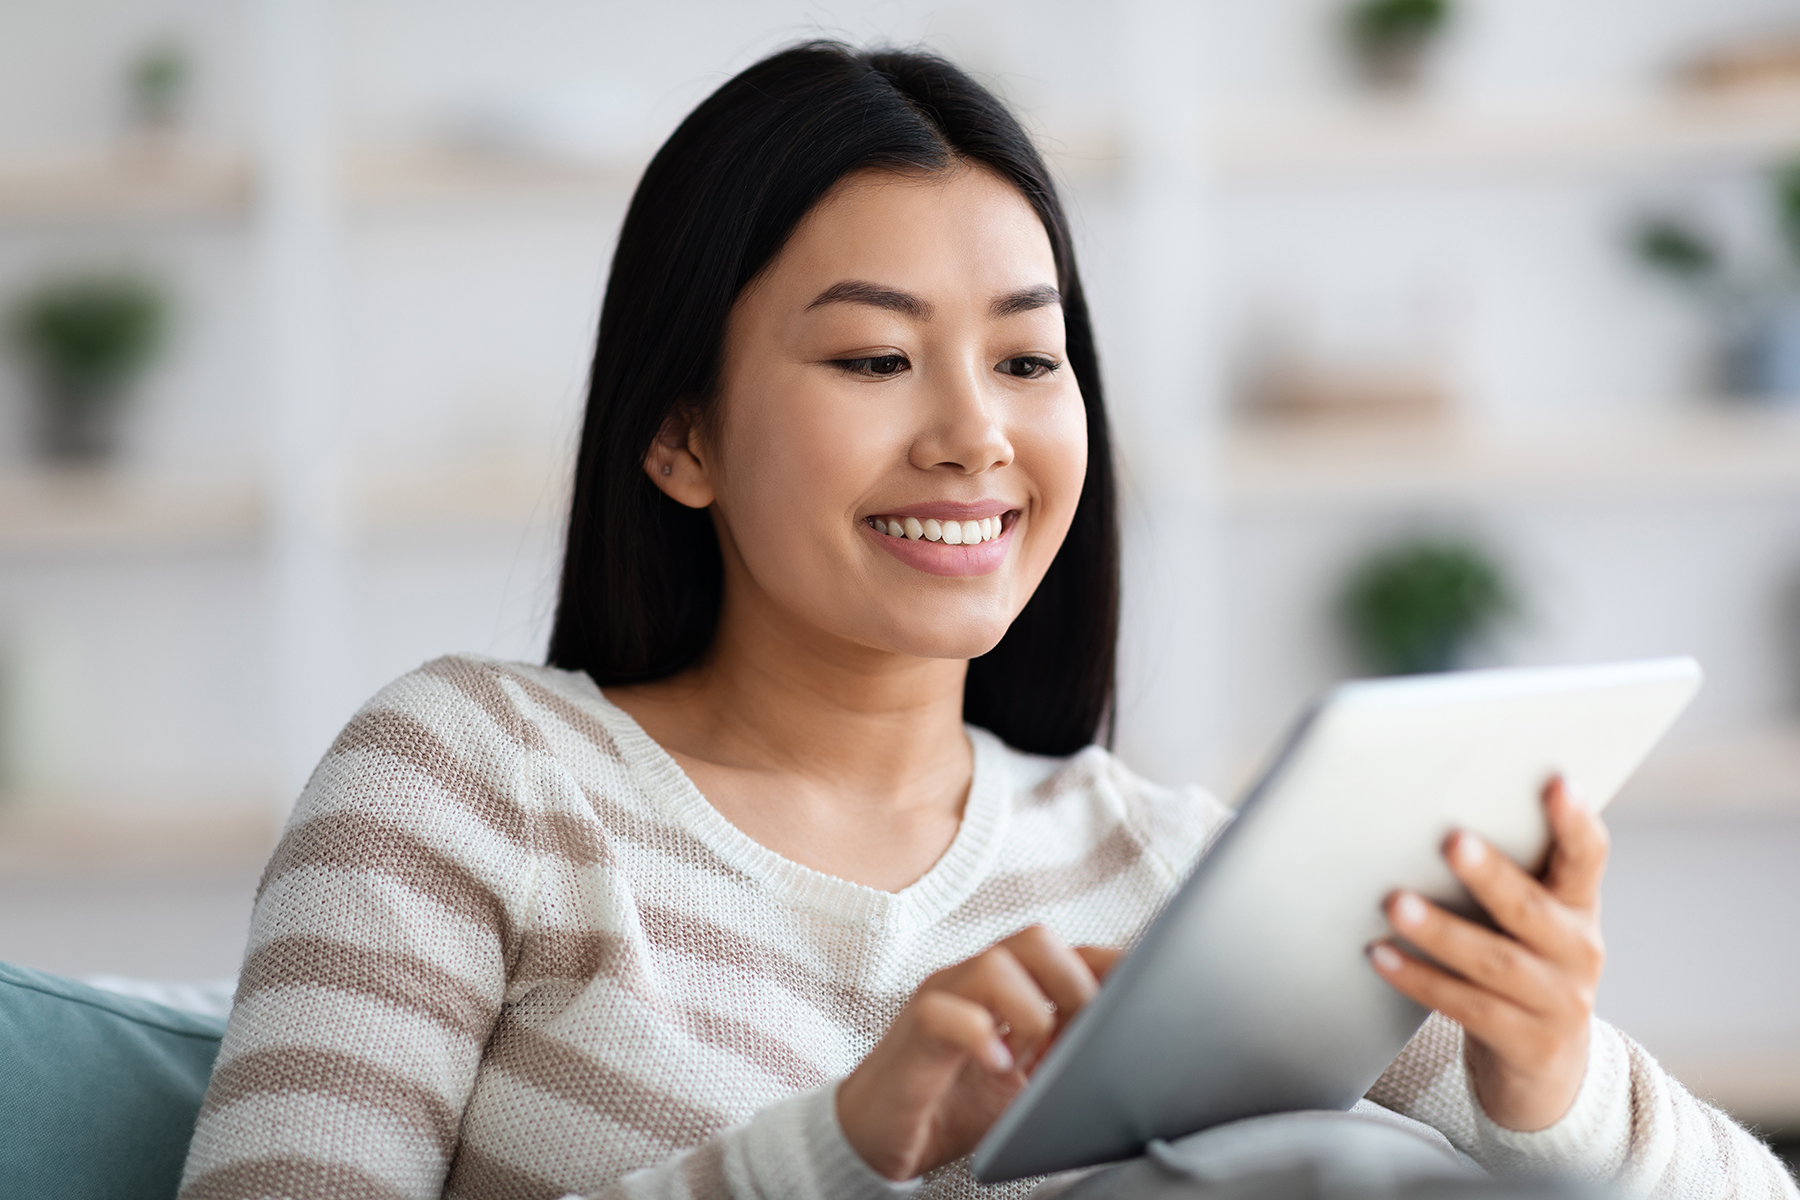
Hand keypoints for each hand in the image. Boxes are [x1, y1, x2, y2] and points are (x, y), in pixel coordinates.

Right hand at [836, 926, 1121, 1179]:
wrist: (875, 1136)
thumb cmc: (953, 1105)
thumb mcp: (1026, 1085)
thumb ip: (1066, 1062)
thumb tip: (1127, 1062)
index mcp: (1006, 985)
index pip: (1065, 951)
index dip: (1108, 967)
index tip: (1146, 995)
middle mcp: (973, 979)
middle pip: (1034, 939)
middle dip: (1074, 985)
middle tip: (1083, 1038)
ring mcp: (941, 999)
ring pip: (994, 964)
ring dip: (1033, 1012)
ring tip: (1038, 1058)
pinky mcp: (913, 1033)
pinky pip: (945, 1013)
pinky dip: (982, 1037)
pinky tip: (1001, 1069)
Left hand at [1368, 777, 1607, 1131]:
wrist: (1548, 1062)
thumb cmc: (1524, 961)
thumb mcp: (1535, 917)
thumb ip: (1509, 871)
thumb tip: (1433, 810)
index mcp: (1579, 905)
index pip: (1587, 857)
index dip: (1575, 822)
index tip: (1557, 783)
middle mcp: (1579, 951)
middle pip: (1530, 908)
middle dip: (1490, 875)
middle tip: (1452, 840)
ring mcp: (1557, 1001)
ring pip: (1494, 962)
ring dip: (1441, 932)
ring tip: (1395, 903)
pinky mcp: (1527, 1043)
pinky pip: (1466, 1007)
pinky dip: (1419, 978)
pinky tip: (1380, 955)